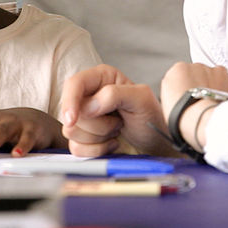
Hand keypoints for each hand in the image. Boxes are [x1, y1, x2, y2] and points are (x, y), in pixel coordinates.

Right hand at [58, 64, 177, 157]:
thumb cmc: (152, 118)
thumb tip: (89, 106)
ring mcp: (85, 117)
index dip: (70, 101)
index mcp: (101, 78)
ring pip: (72, 131)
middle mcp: (90, 94)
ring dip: (98, 137)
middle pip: (71, 112)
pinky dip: (96, 150)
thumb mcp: (141, 99)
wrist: (157, 142)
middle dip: (98, 124)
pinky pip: (76, 148)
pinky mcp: (83, 137)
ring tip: (117, 130)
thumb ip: (115, 94)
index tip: (73, 119)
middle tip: (118, 123)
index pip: (74, 84)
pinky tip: (112, 143)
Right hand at [159, 62, 227, 150]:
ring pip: (220, 77)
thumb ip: (175, 91)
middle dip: (203, 86)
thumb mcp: (167, 102)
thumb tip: (181, 93)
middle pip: (202, 74)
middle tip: (202, 103)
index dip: (187, 87)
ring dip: (218, 88)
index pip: (183, 74)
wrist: (204, 122)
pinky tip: (227, 105)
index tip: (189, 97)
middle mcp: (200, 66)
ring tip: (215, 106)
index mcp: (180, 70)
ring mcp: (219, 73)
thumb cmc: (184, 117)